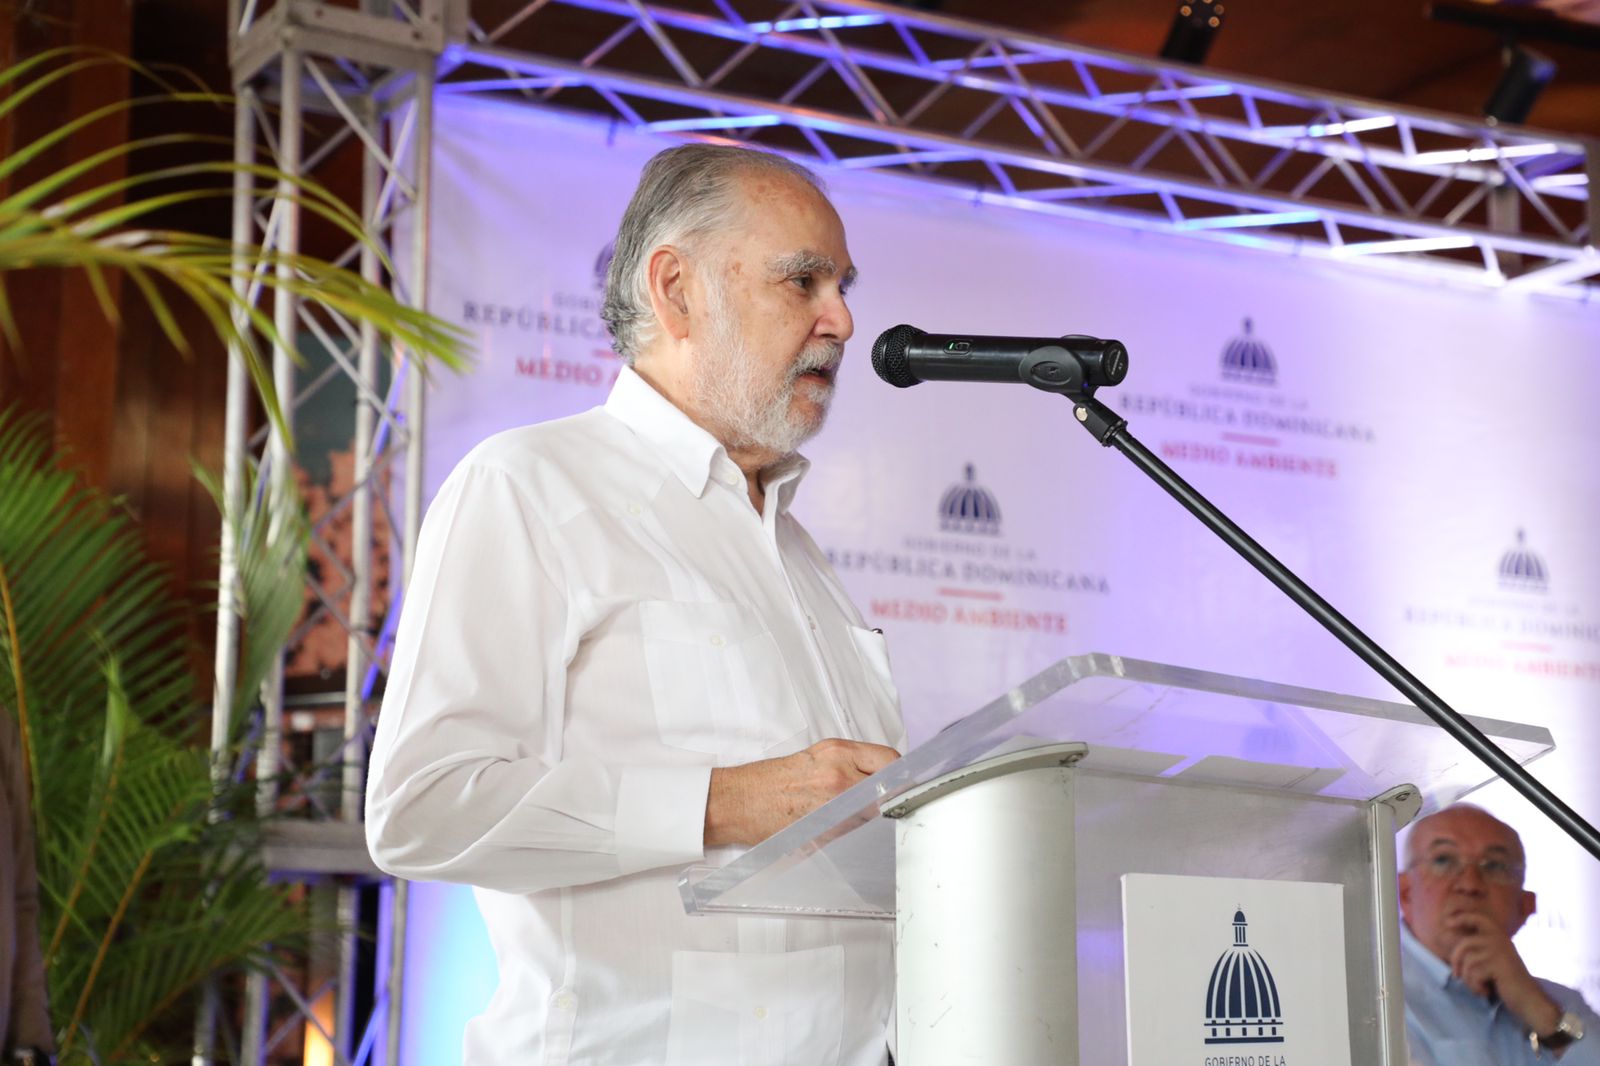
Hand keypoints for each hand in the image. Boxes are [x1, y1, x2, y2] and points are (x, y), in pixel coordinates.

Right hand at [704, 738, 899, 847]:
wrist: (739, 801)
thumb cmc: (771, 780)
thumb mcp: (815, 757)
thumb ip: (852, 763)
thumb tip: (885, 777)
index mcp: (837, 752)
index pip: (891, 762)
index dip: (901, 775)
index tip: (902, 783)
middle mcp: (839, 776)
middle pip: (888, 791)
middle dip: (889, 799)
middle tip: (883, 804)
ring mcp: (833, 805)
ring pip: (874, 816)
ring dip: (871, 819)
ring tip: (850, 816)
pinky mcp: (825, 831)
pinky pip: (854, 834)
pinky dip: (852, 832)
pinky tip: (835, 827)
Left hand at [1445, 913, 1561, 1035]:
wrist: (1529, 1000)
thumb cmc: (1506, 982)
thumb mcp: (1492, 960)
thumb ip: (1477, 949)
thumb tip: (1446, 936)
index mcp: (1499, 937)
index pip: (1479, 919)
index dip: (1462, 918)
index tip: (1447, 923)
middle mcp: (1500, 941)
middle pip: (1465, 945)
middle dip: (1456, 961)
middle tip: (1456, 975)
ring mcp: (1500, 952)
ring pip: (1468, 962)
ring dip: (1469, 980)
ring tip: (1480, 987)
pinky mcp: (1498, 965)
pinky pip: (1474, 974)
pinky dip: (1476, 987)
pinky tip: (1486, 992)